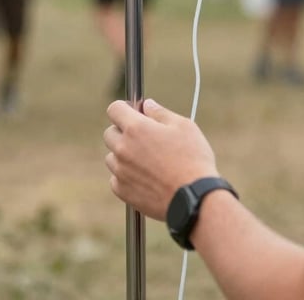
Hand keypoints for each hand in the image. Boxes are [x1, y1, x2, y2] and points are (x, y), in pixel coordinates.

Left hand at [104, 99, 218, 220]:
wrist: (193, 198)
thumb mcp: (183, 126)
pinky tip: (146, 176)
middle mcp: (123, 149)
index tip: (136, 112)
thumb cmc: (192, 158)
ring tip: (148, 159)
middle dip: (123, 130)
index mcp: (136, 128)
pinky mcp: (123, 192)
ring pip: (112, 157)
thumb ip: (160, 112)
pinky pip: (116, 178)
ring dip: (124, 154)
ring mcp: (121, 172)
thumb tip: (147, 105)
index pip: (114, 109)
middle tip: (145, 136)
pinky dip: (126, 175)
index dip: (125, 107)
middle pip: (110, 133)